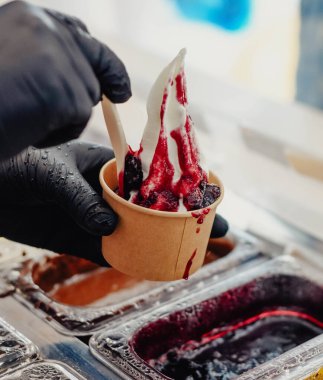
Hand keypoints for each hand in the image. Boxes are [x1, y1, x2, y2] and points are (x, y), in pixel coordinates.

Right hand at [0, 1, 130, 159]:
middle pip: (93, 59)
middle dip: (109, 77)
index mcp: (27, 17)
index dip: (97, 56)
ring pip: (86, 94)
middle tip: (122, 92)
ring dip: (66, 114)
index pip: (75, 33)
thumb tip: (77, 77)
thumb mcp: (8, 62)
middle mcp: (46, 28)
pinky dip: (59, 131)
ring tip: (28, 117)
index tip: (114, 73)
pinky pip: (78, 118)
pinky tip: (30, 127)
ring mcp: (58, 56)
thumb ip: (40, 59)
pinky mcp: (65, 88)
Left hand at [0, 140, 227, 265]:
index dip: (179, 184)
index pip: (151, 174)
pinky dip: (134, 257)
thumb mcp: (53, 175)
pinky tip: (158, 265)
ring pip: (138, 229)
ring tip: (197, 249)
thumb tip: (109, 225)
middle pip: (153, 204)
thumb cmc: (19, 167)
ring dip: (165, 239)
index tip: (206, 193)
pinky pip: (113, 250)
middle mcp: (106, 191)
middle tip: (216, 227)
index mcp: (104, 165)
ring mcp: (96, 215)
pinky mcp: (82, 238)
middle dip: (184, 215)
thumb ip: (81, 198)